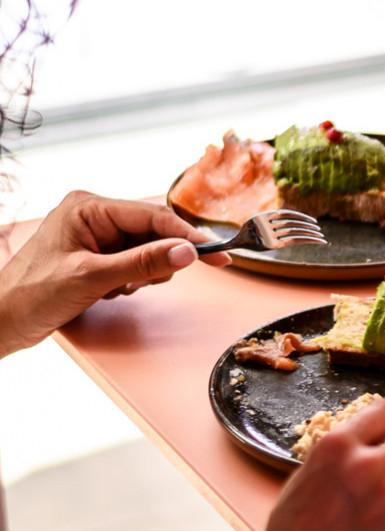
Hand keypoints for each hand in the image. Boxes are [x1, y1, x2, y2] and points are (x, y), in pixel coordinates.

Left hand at [0, 191, 230, 354]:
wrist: (0, 323)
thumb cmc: (30, 295)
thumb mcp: (92, 279)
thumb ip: (144, 263)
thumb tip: (187, 253)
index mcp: (88, 207)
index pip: (153, 217)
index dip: (187, 236)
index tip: (216, 253)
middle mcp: (94, 215)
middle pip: (153, 233)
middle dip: (156, 260)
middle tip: (145, 282)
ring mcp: (96, 236)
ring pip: (148, 250)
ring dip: (141, 275)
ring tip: (113, 289)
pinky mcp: (98, 255)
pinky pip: (135, 263)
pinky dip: (131, 281)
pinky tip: (109, 291)